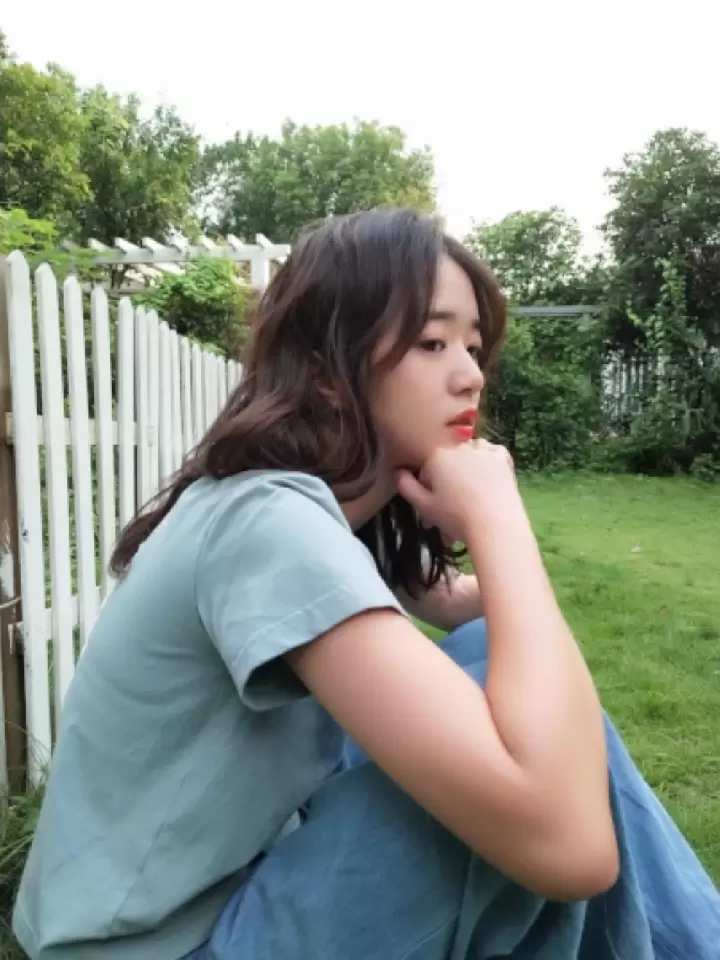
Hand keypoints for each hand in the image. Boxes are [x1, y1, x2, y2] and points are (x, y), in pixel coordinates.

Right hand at [395, 440, 518, 543]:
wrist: (495, 524)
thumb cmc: (456, 517)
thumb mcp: (424, 505)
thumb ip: (406, 486)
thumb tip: (398, 472)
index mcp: (437, 455)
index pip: (426, 468)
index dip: (427, 490)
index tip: (431, 511)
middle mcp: (459, 446)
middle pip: (448, 463)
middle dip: (447, 485)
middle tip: (450, 514)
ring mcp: (483, 450)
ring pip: (469, 454)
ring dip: (467, 468)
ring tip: (469, 494)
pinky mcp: (502, 457)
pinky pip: (492, 454)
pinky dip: (488, 463)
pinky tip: (488, 479)